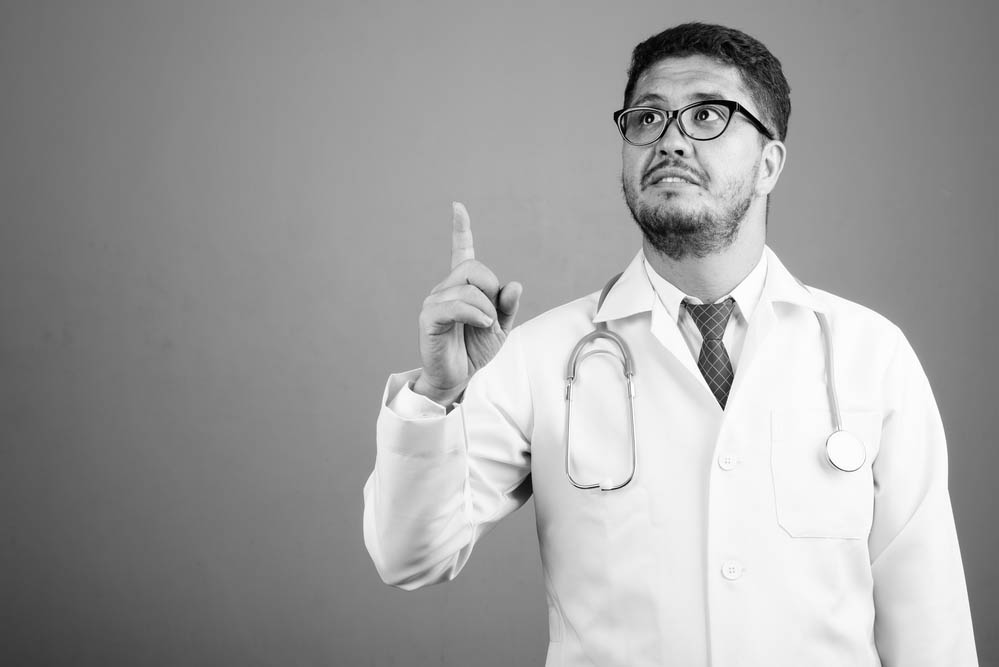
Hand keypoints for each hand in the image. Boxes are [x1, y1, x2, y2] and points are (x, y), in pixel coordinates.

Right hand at [413, 202, 521, 405]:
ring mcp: (435, 301)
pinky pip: (455, 305)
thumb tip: (514, 284)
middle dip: (491, 289)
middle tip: (491, 315)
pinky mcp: (429, 317)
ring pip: (468, 288)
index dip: (460, 229)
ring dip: (486, 308)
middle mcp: (446, 289)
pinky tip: (482, 324)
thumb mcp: (500, 327)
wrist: (457, 376)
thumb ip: (508, 306)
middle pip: (474, 268)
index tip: (458, 207)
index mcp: (463, 287)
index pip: (461, 251)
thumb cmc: (474, 349)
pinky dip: (475, 313)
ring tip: (485, 326)